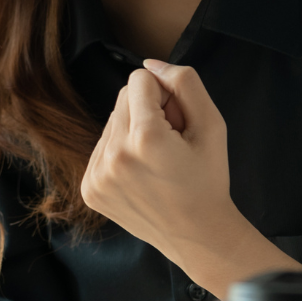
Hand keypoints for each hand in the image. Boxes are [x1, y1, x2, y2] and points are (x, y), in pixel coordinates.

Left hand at [80, 60, 300, 297]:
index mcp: (145, 138)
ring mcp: (97, 175)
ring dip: (133, 132)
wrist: (198, 235)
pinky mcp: (90, 189)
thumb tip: (150, 65)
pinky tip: (142, 175)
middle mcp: (114, 155)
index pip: (139, 79)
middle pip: (123, 99)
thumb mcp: (212, 124)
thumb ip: (184, 83)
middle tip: (171, 144)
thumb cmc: (208, 179)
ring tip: (157, 162)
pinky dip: (120, 153)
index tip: (178, 122)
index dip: (165, 95)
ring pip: (111, 123)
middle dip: (149, 112)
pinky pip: (101, 148)